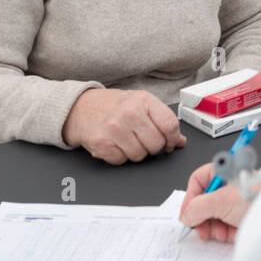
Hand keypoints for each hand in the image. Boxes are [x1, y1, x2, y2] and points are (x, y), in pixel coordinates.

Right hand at [61, 88, 185, 163]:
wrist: (80, 108)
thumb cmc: (113, 106)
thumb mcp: (140, 104)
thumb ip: (161, 120)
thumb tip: (180, 140)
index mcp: (144, 100)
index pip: (170, 125)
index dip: (173, 139)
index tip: (170, 143)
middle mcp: (130, 113)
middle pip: (156, 144)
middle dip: (153, 147)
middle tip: (143, 140)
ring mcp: (115, 128)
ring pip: (140, 155)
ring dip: (135, 152)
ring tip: (126, 140)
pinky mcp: (102, 143)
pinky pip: (121, 160)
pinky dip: (119, 156)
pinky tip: (114, 144)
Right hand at [178, 162, 258, 242]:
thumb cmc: (258, 199)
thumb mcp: (220, 202)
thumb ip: (197, 208)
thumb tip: (187, 215)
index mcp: (226, 172)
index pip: (199, 180)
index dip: (190, 197)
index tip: (187, 213)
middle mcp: (231, 184)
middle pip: (205, 201)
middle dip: (202, 217)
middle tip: (199, 227)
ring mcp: (238, 201)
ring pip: (215, 215)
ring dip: (213, 227)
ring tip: (218, 232)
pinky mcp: (244, 216)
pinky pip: (227, 225)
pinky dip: (225, 232)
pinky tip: (229, 234)